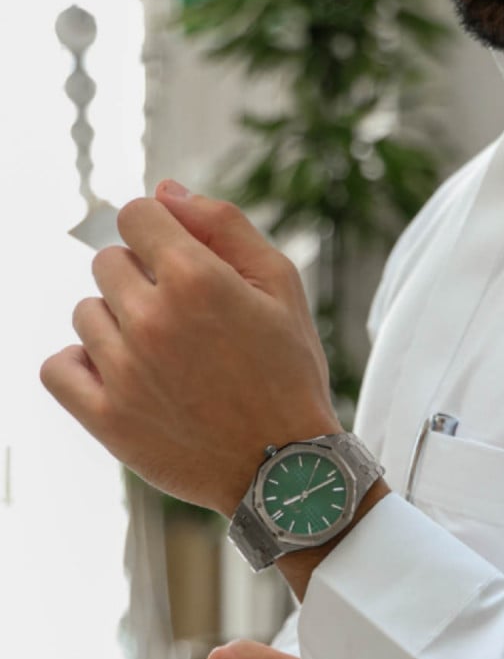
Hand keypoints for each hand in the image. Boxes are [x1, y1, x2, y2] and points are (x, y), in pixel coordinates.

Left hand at [40, 182, 340, 514]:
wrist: (288, 468)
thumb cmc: (290, 372)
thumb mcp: (281, 286)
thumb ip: (224, 225)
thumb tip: (165, 190)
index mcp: (196, 279)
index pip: (137, 215)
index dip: (160, 232)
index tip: (179, 261)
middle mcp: (152, 320)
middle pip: (108, 262)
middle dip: (142, 277)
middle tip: (185, 319)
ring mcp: (124, 372)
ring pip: (86, 312)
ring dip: (118, 323)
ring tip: (163, 355)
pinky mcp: (106, 418)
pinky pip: (58, 366)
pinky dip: (81, 364)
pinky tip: (120, 373)